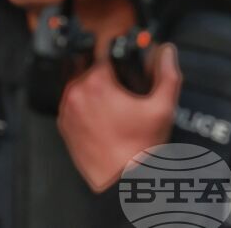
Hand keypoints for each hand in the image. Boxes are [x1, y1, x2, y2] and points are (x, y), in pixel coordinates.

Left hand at [57, 43, 181, 192]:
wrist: (122, 179)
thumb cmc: (140, 146)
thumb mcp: (162, 107)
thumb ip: (167, 74)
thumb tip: (167, 52)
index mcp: (96, 82)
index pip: (102, 54)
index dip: (116, 59)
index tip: (124, 68)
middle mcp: (75, 92)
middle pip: (88, 68)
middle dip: (104, 74)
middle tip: (121, 90)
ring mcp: (66, 109)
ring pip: (78, 85)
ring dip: (92, 89)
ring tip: (112, 105)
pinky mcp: (63, 124)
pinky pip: (71, 104)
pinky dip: (83, 106)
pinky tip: (101, 116)